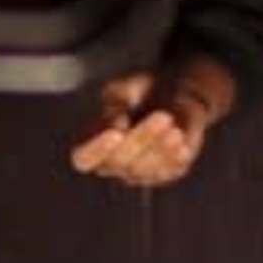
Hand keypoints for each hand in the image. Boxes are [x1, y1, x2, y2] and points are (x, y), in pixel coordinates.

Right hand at [68, 63, 224, 188]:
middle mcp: (114, 166)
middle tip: (160, 116)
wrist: (175, 93)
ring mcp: (141, 174)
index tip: (114, 133)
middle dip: (141, 138)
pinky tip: (179, 134)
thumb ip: (116, 102)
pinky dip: (174, 153)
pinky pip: (170, 169)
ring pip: (146, 168)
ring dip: (159, 145)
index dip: (96, 150)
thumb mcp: (123, 89)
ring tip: (170, 120)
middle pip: (120, 161)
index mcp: (94, 146)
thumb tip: (115, 123)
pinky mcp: (169, 172)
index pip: (84, 159)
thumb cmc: (141, 92)